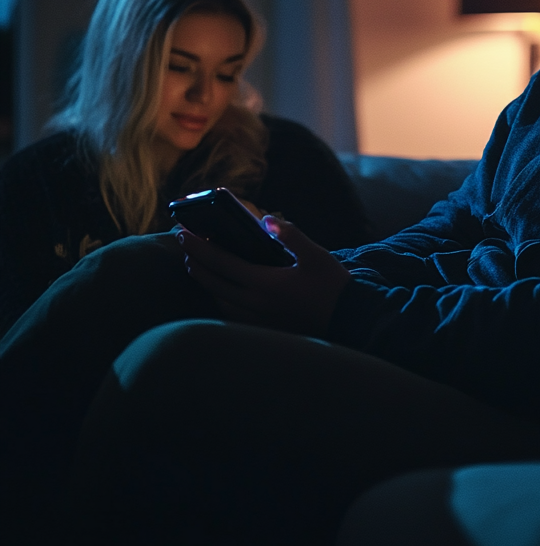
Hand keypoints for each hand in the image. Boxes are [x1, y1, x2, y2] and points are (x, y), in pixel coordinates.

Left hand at [176, 218, 350, 337]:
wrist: (349, 319)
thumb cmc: (333, 285)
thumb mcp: (315, 254)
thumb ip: (290, 235)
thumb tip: (266, 218)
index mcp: (265, 284)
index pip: (222, 264)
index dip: (200, 247)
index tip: (183, 232)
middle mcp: (256, 304)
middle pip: (214, 284)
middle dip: (195, 263)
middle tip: (183, 245)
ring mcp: (259, 319)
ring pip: (220, 301)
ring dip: (205, 282)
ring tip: (197, 266)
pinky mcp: (266, 327)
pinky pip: (232, 313)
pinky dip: (220, 298)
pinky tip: (222, 290)